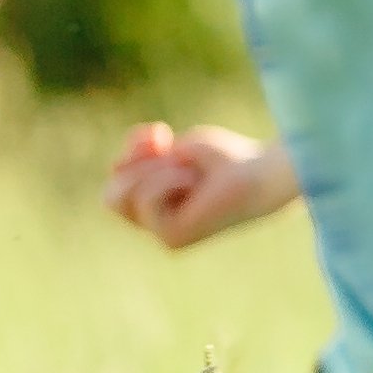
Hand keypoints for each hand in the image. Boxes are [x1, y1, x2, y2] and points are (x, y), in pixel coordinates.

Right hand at [106, 123, 297, 251]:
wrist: (263, 173)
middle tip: (173, 155)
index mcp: (155, 207)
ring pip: (124, 197)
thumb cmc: (229, 160)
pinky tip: (194, 183)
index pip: (114, 186)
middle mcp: (156, 225)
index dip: (130, 156)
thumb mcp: (175, 149)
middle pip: (109, 197)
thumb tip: (117, 165)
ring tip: (191, 172)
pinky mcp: (173, 238)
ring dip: (157, 171)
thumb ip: (141, 159)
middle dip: (136, 167)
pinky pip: (147, 199)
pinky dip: (168, 181)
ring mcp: (163, 234)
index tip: (161, 134)